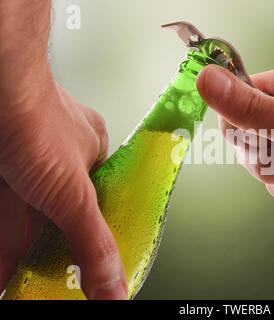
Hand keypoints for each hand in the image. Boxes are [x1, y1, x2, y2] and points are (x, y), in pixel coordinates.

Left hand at [0, 72, 127, 299]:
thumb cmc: (32, 118)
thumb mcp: (72, 192)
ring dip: (21, 249)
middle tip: (50, 280)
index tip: (85, 264)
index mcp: (92, 151)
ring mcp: (24, 157)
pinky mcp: (1, 163)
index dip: (89, 235)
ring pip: (25, 212)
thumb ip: (92, 241)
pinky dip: (4, 237)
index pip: (97, 203)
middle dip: (51, 248)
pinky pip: (3, 207)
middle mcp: (59, 152)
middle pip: (58, 210)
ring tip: (21, 282)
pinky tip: (3, 264)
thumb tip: (115, 284)